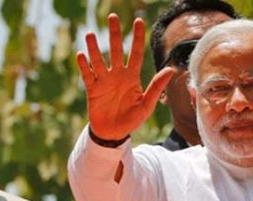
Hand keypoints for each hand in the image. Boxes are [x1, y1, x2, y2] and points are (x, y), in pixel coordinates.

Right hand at [76, 13, 174, 139]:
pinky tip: (82, 55)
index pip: (135, 53)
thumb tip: (171, 70)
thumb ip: (156, 87)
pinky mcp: (92, 89)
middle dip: (114, 34)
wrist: (114, 133)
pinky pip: (87, 74)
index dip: (137, 38)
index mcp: (132, 77)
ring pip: (98, 60)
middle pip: (115, 51)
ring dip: (94, 47)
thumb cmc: (132, 119)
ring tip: (90, 34)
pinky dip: (84, 65)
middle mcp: (117, 75)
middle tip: (113, 16)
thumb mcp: (147, 105)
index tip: (139, 21)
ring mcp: (104, 80)